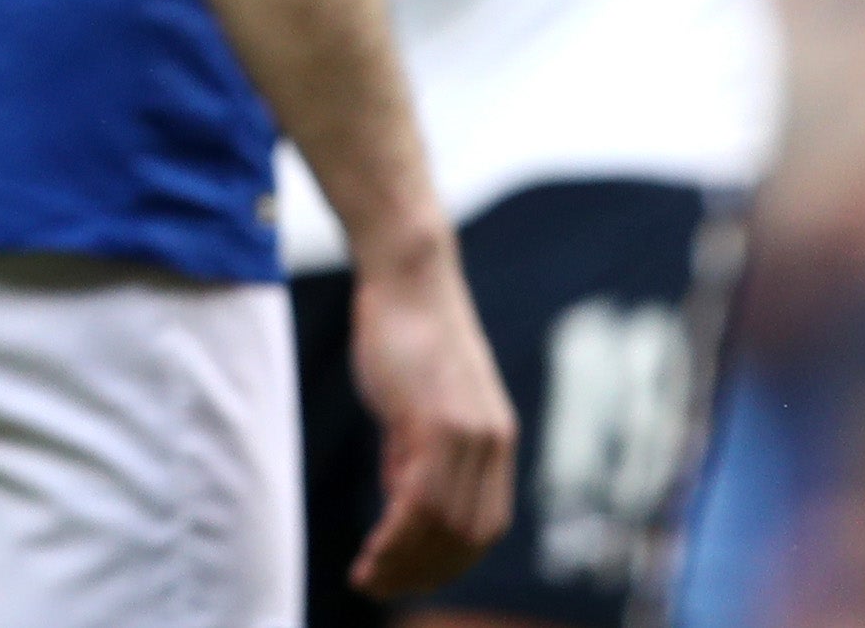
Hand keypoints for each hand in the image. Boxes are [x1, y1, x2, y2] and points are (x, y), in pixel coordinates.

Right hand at [343, 237, 516, 603]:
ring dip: (407, 562)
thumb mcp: (417, 403)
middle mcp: (493, 445)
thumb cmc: (404, 333)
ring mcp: (470, 435)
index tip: (405, 577)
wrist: (409, 276)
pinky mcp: (438, 423)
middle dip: (425, 573)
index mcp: (495, 443)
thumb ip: (417, 452)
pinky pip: (422, 500)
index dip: (446, 562)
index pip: (482, 527)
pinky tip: (372, 549)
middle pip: (469, 536)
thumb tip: (405, 502)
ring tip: (369, 578)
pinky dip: (398, 535)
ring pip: (446, 526)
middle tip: (379, 588)